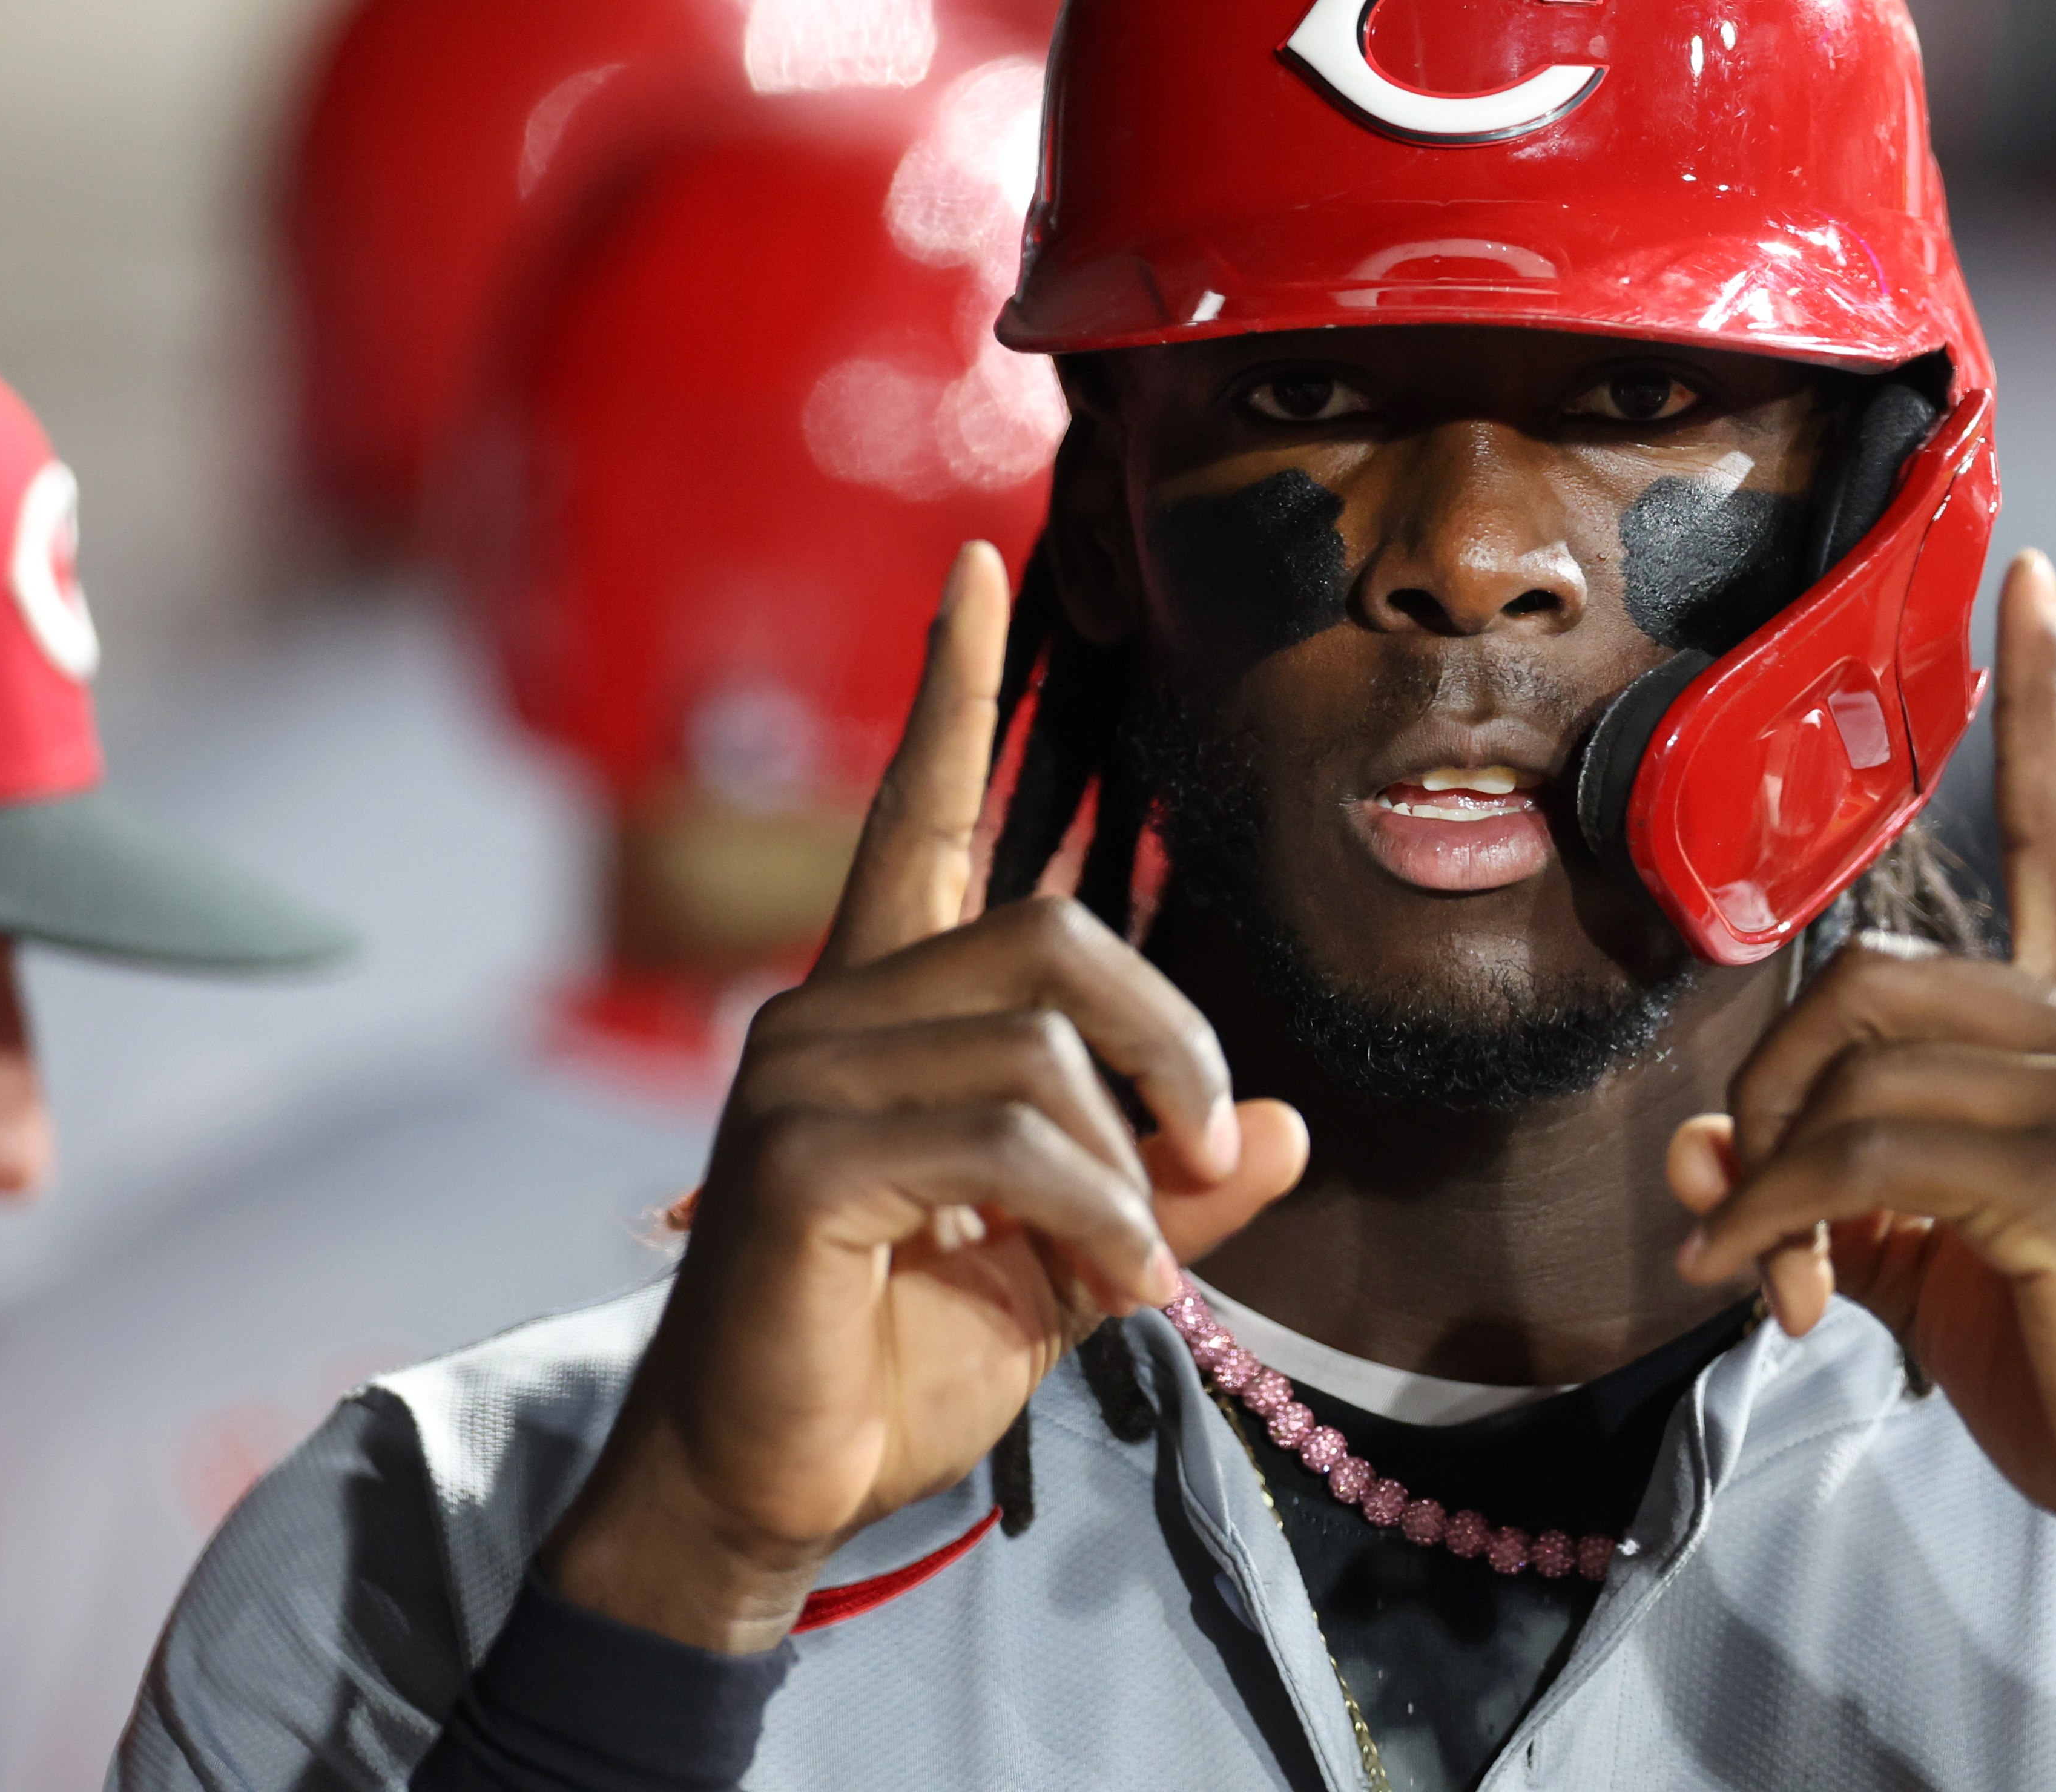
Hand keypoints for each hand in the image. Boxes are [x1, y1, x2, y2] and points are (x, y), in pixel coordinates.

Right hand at [543, 543, 1307, 1652]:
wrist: (775, 1485)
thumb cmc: (896, 1359)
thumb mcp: (1069, 1262)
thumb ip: (1167, 1186)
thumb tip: (1280, 1127)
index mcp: (883, 1014)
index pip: (918, 814)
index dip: (955, 691)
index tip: (981, 570)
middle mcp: (829, 1015)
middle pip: (1051, 937)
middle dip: (1170, 1040)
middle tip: (1206, 1154)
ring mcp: (798, 1079)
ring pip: (1041, 1044)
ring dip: (1134, 1167)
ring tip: (1141, 1264)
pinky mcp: (795, 1161)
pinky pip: (1007, 1136)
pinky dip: (1099, 1215)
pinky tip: (1109, 1285)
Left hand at [1669, 551, 2055, 1710]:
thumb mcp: (1947, 1250)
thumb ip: (1834, 1179)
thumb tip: (1692, 1145)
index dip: (2040, 696)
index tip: (2026, 577)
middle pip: (1863, 983)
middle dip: (1765, 1093)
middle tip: (1740, 1204)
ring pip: (1849, 1074)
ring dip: (1763, 1182)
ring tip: (1761, 1272)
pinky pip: (1860, 1157)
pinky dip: (1775, 1224)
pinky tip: (1768, 1286)